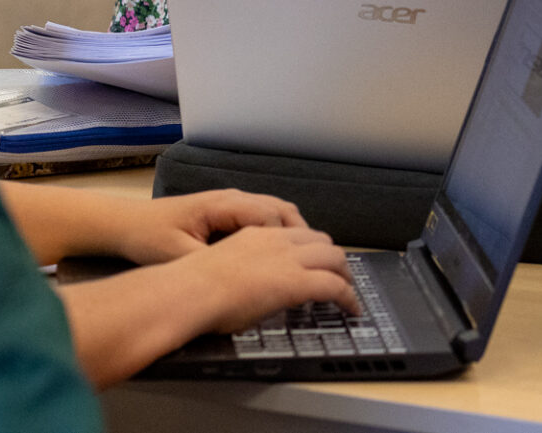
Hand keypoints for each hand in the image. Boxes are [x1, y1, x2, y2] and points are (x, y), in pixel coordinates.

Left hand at [114, 189, 307, 264]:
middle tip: (316, 265)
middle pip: (283, 210)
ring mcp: (232, 203)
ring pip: (277, 212)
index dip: (290, 241)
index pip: (272, 217)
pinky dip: (280, 233)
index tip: (302, 266)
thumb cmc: (149, 236)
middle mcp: (234, 199)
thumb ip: (209, 264)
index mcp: (225, 206)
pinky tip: (279, 257)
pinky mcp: (227, 213)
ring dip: (294, 234)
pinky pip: (265, 217)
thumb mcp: (178, 255)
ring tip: (306, 262)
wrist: (127, 223)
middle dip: (303, 237)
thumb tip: (240, 280)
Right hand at [171, 226, 359, 333]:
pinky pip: (335, 286)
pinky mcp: (296, 281)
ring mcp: (289, 259)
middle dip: (334, 258)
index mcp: (257, 234)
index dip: (313, 247)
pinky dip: (348, 296)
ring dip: (345, 274)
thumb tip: (248, 286)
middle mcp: (277, 241)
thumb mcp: (223, 266)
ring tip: (349, 290)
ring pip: (334, 257)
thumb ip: (242, 268)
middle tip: (340, 275)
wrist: (190, 291)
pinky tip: (351, 308)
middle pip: (322, 241)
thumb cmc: (193, 286)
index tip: (316, 260)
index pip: (297, 233)